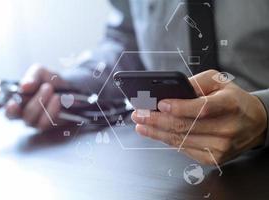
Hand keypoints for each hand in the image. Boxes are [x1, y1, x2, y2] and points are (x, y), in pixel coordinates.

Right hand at [0, 64, 69, 130]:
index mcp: (16, 97)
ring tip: (50, 90)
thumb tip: (24, 86)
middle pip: (11, 115)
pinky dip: (51, 110)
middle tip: (36, 89)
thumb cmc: (52, 81)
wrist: (72, 88)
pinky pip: (44, 123)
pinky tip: (57, 100)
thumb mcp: (42, 72)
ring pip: (29, 119)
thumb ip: (32, 76)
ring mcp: (34, 120)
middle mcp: (22, 111)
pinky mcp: (47, 126)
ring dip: (41, 103)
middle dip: (21, 104)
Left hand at [131, 70, 267, 164]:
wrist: (253, 123)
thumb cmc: (233, 100)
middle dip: (156, 120)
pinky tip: (155, 134)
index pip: (202, 108)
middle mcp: (226, 128)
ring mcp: (220, 147)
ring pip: (181, 140)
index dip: (179, 107)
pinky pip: (184, 149)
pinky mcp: (213, 158)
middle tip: (140, 114)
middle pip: (185, 126)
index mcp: (230, 105)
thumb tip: (171, 92)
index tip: (160, 104)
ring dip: (156, 132)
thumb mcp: (219, 81)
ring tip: (141, 125)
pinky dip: (166, 141)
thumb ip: (195, 83)